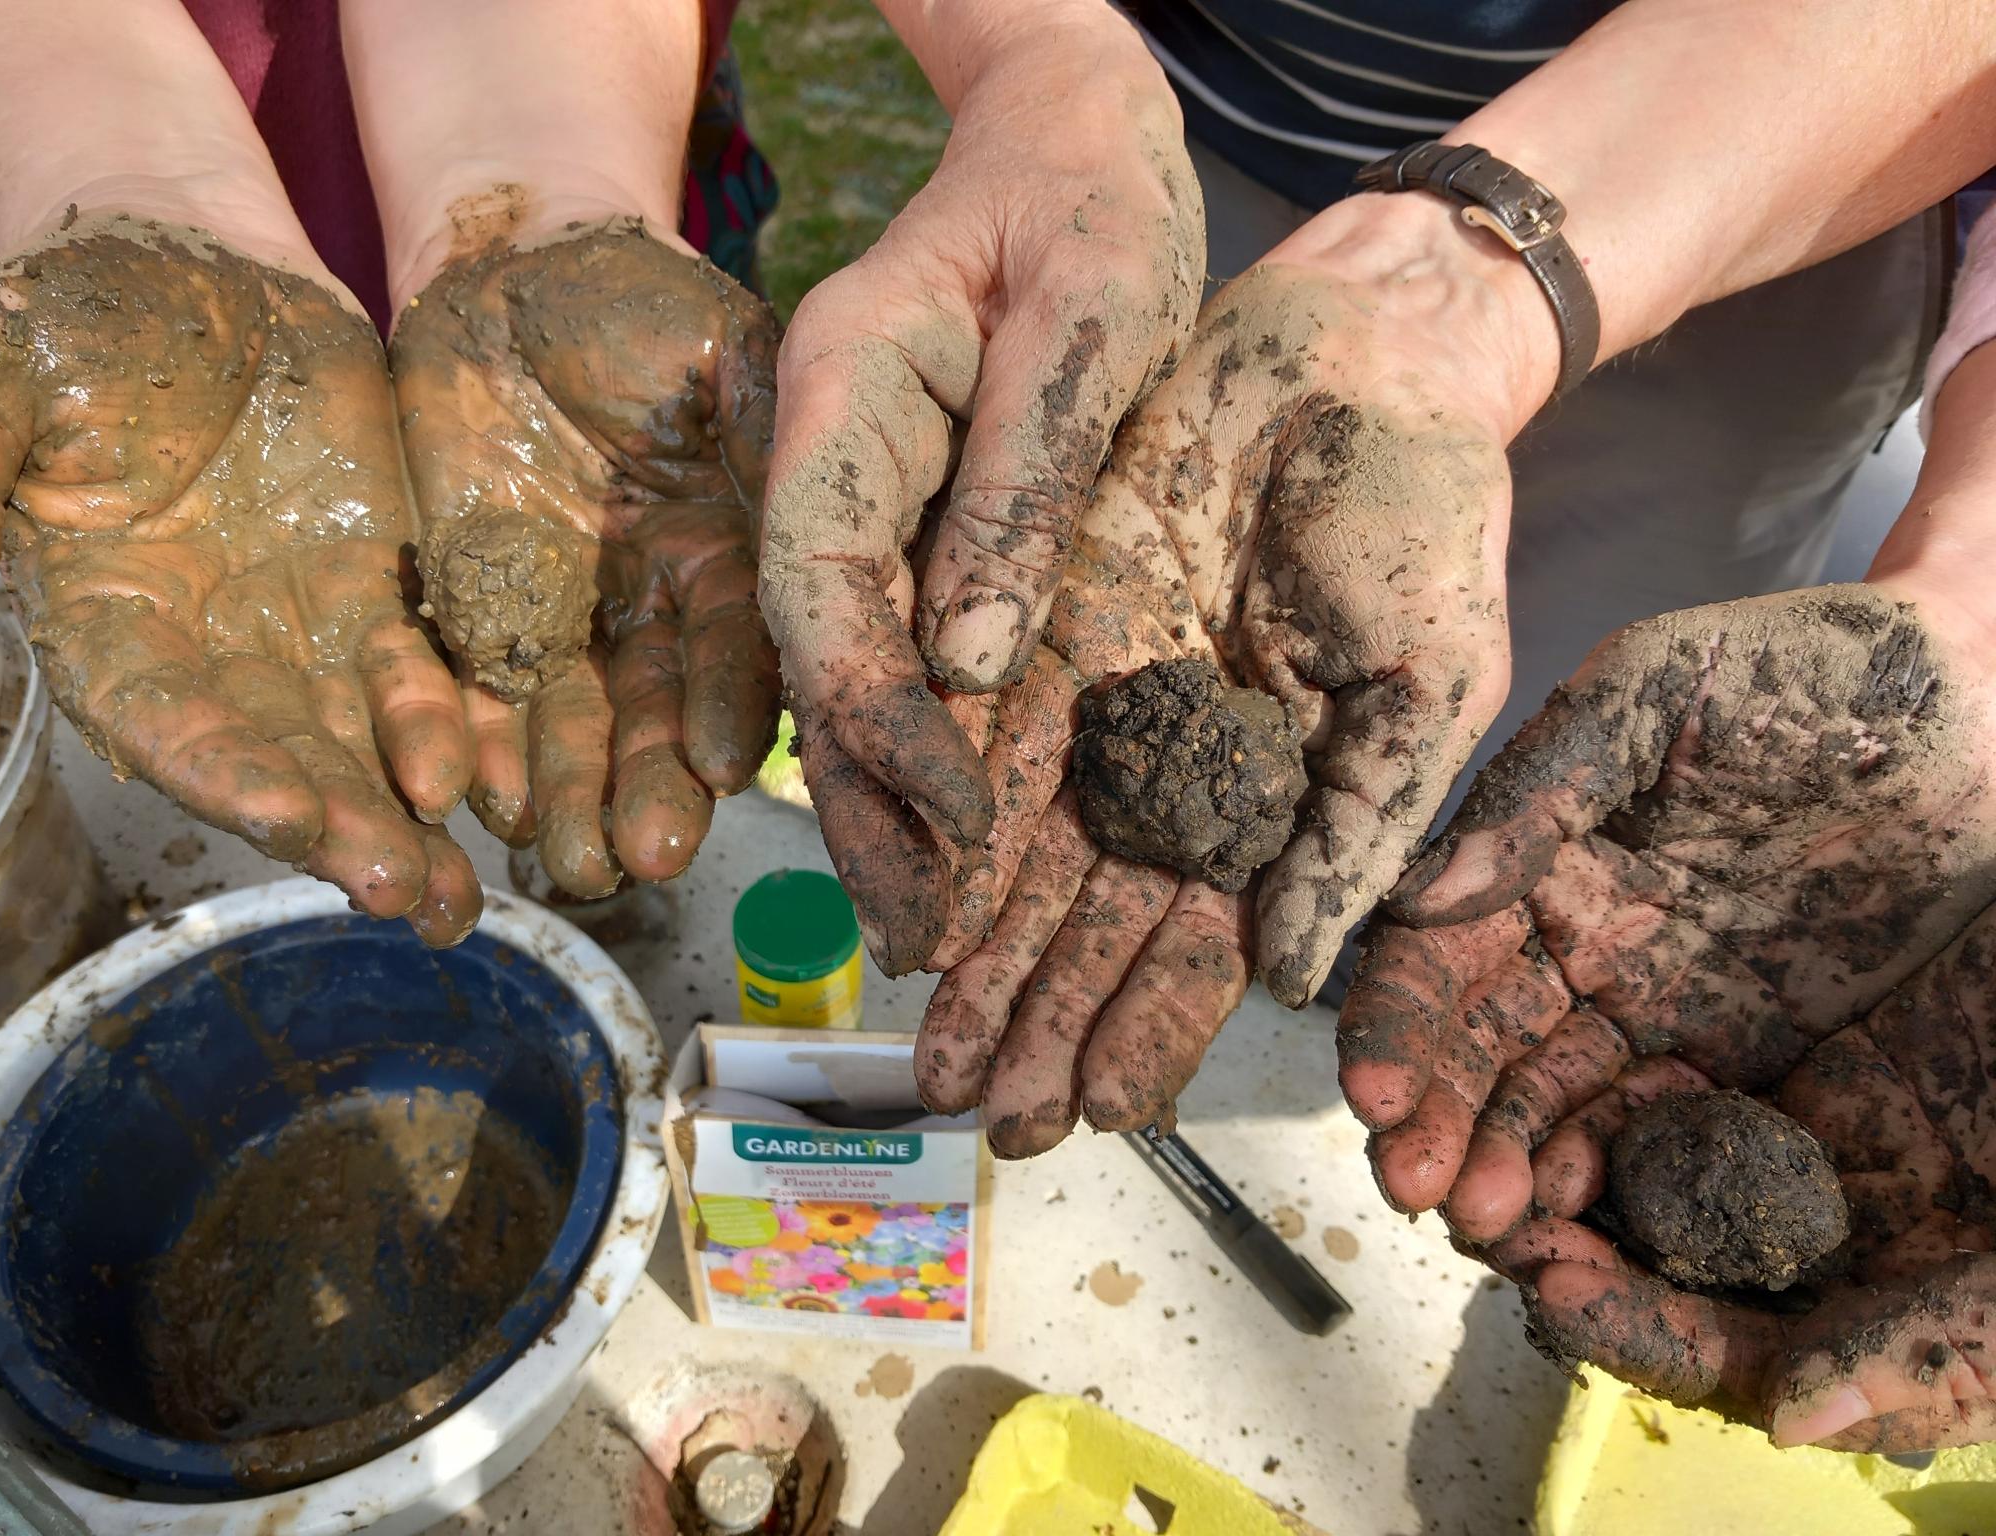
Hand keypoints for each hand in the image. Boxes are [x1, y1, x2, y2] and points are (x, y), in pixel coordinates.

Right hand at [0, 217, 479, 941]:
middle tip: (410, 895)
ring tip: (464, 893)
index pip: (162, 719)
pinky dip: (471, 733)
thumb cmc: (86, 315)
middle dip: (341, 828)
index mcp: (110, 617)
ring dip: (411, 815)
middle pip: (279, 758)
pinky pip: (437, 673)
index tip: (287, 821)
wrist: (206, 270)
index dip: (222, 773)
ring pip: (363, 743)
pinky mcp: (385, 592)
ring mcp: (304, 628)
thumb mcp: (4, 369)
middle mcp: (211, 650)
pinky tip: (513, 789)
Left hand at [389, 218, 779, 895]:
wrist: (515, 274)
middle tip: (642, 857)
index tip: (730, 770)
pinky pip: (469, 692)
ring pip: (569, 728)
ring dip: (566, 796)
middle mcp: (663, 610)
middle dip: (651, 786)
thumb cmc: (639, 297)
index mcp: (736, 555)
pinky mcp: (478, 615)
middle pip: (660, 716)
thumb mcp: (724, 348)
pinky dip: (465, 745)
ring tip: (562, 860)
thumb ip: (769, 427)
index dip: (736, 706)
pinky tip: (463, 797)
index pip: (742, 645)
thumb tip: (833, 497)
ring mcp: (571, 622)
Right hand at [759, 5, 1202, 868]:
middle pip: (820, 656)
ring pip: (857, 671)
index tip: (952, 820)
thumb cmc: (1089, 197)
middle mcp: (833, 462)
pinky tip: (969, 836)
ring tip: (940, 930)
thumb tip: (969, 667)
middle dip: (867, 801)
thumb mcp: (1089, 322)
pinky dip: (936, 746)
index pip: (821, 584)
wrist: (1072, 135)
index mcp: (844, 397)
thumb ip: (1025, 487)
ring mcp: (870, 497)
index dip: (871, 715)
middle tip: (923, 939)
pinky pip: (912, 649)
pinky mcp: (924, 525)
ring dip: (892, 802)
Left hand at [807, 256, 1516, 1153]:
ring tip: (934, 1048)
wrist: (1361, 357)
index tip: (1097, 1113)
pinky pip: (983, 731)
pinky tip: (910, 897)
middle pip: (1097, 920)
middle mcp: (1176, 767)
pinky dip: (947, 816)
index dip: (1149, 1029)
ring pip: (1028, 851)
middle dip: (1041, 1019)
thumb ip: (1361, 831)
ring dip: (981, 952)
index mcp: (1274, 798)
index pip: (1202, 943)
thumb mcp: (1434, 688)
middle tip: (986, 1115)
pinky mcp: (1046, 618)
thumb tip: (1289, 978)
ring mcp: (1106, 699)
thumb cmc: (1428, 519)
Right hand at [1341, 585, 1995, 1240]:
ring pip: (1552, 1099)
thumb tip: (1422, 893)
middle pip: (1481, 1044)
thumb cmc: (1808, 668)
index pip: (1437, 951)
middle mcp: (1577, 937)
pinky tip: (1572, 1210)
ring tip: (1486, 1221)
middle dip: (1437, 1117)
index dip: (1398, 1022)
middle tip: (1416, 1189)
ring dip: (1504, 1159)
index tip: (1378, 1092)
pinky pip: (1659, 1124)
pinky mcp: (1741, 1050)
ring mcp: (1655, 1000)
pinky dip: (1606, 1170)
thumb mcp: (1653, 695)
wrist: (1980, 703)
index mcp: (1537, 852)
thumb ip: (1539, 791)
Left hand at [1511, 903, 1995, 1451]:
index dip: (1644, 1331)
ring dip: (1590, 1177)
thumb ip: (1943, 1352)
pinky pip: (1713, 1096)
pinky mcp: (1844, 1077)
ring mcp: (1847, 1170)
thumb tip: (1797, 1423)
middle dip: (1584, 1254)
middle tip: (1485, 1207)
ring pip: (1683, 1191)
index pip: (1741, 1358)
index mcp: (1908, 1332)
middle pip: (1685, 1279)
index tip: (1551, 1283)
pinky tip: (1579, 1069)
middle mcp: (1862, 1263)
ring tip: (1502, 1141)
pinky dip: (1643, 1094)